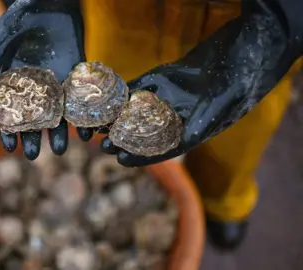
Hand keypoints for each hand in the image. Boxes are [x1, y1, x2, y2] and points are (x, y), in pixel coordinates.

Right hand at [0, 0, 87, 159]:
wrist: (55, 1)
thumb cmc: (25, 14)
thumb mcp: (6, 32)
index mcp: (12, 80)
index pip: (7, 110)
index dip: (7, 130)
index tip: (10, 148)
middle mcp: (33, 86)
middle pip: (31, 118)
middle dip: (32, 137)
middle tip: (35, 156)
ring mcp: (55, 83)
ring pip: (55, 114)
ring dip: (57, 132)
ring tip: (60, 150)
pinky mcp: (74, 77)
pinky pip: (77, 101)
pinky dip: (81, 116)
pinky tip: (85, 131)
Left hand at [100, 2, 302, 166]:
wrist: (236, 58)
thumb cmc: (232, 88)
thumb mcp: (216, 111)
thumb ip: (197, 127)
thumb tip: (181, 144)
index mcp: (186, 131)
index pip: (160, 148)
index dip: (141, 156)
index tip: (120, 160)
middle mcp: (173, 116)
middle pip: (143, 131)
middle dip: (124, 138)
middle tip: (103, 144)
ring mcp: (166, 97)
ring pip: (137, 110)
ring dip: (119, 118)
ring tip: (100, 125)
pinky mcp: (160, 79)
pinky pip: (139, 88)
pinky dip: (125, 93)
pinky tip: (110, 99)